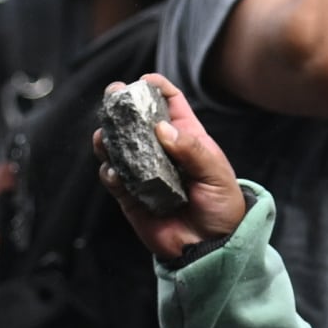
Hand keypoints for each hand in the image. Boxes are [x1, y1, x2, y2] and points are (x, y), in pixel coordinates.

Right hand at [98, 77, 248, 262]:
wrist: (213, 247)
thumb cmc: (223, 208)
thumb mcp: (217, 175)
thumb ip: (193, 151)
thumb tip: (163, 128)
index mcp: (188, 140)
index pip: (171, 106)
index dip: (158, 89)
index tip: (144, 80)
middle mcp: (163, 152)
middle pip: (138, 122)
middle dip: (123, 108)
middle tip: (112, 97)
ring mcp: (144, 173)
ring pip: (119, 148)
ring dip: (109, 139)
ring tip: (104, 135)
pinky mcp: (131, 196)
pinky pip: (114, 179)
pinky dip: (110, 172)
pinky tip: (112, 170)